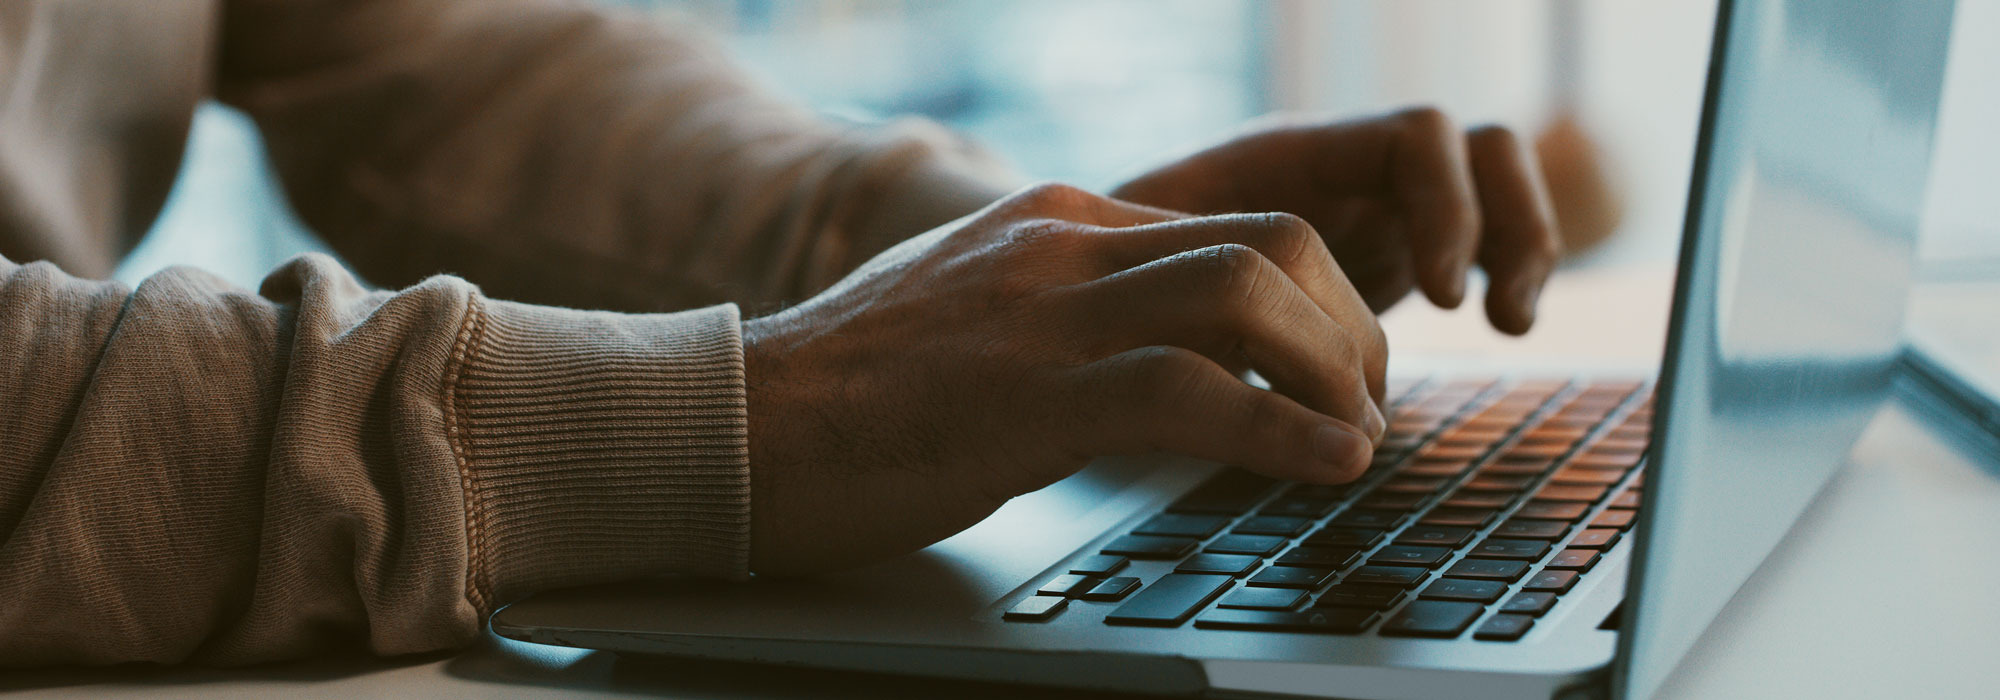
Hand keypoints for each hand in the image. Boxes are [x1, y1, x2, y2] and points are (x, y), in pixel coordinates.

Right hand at [743, 184, 1387, 573]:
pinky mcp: (1026, 397)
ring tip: (1358, 439)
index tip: (1341, 371)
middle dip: (1349, 326)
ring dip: (1335, 372)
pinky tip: (1326, 465)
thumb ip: (1066, 310)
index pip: (1238, 225)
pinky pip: (1192, 392)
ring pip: (1248, 296)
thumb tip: (1159, 353)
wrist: (733, 426)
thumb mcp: (977, 316)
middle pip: (1271, 241)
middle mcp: (1061, 246)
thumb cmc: (850, 394)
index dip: (1320, 299)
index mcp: (1056, 221)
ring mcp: (1043, 315)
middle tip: (1365, 405)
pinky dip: (1283, 431)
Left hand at [1111, 107, 1561, 334]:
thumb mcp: (1144, 274)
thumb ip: (1197, 285)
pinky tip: (1500, 325)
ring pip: (1492, 185)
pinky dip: (1505, 269)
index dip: (1444, 207)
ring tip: (1510, 322)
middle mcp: (1344, 168)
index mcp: (1291, 156)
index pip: (1412, 138)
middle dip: (1504, 223)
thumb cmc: (1106, 273)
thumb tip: (1227, 336)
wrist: (1093, 281)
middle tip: (1483, 314)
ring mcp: (1373, 205)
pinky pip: (1480, 235)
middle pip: (1474, 148)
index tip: (1442, 295)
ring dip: (1522, 243)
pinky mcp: (1387, 252)